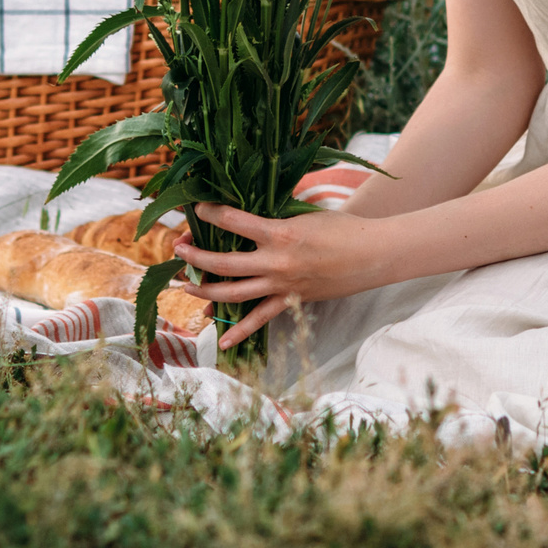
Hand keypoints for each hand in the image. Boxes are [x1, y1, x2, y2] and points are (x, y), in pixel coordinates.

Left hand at [176, 204, 387, 349]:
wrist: (371, 254)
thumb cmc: (340, 228)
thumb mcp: (302, 215)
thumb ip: (273, 218)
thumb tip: (244, 217)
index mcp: (279, 232)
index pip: (234, 221)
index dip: (210, 214)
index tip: (195, 209)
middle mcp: (276, 262)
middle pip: (224, 263)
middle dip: (196, 256)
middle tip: (177, 249)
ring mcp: (282, 285)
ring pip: (234, 292)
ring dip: (205, 289)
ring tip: (184, 285)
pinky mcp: (291, 301)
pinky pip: (259, 319)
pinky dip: (240, 331)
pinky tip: (221, 339)